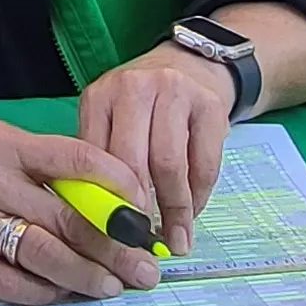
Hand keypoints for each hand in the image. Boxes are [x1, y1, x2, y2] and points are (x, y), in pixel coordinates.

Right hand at [0, 95, 163, 305]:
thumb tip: (101, 201)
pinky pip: (2, 280)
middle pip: (67, 218)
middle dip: (114, 248)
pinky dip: (37, 291)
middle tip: (145, 268)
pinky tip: (59, 292)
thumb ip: (43, 165)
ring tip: (111, 287)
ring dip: (84, 275)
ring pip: (40, 254)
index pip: (77, 160)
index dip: (119, 186)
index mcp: (8, 143)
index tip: (145, 210)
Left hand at [78, 44, 234, 255]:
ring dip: (174, 210)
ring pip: (169, 164)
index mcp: (100, 96)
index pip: (95, 156)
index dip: (104, 201)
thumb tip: (105, 225)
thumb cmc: (145, 107)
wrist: (192, 64)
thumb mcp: (112, 121)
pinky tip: (193, 212)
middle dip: (138, 209)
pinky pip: (203, 163)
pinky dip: (198, 196)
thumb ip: (104, 162)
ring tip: (175, 238)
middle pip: (132, 161)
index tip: (112, 235)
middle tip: (144, 240)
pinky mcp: (209, 104)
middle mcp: (134, 88)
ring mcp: (174, 91)